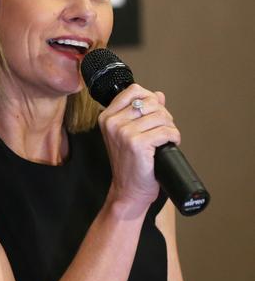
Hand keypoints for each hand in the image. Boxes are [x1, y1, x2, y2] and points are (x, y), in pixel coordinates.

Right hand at [98, 83, 180, 211]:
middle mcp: (112, 122)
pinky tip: (169, 144)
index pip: (133, 90)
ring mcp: (124, 132)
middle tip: (162, 129)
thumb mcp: (129, 133)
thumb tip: (158, 95)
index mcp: (107, 117)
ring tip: (165, 139)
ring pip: (161, 116)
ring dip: (170, 127)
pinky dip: (173, 137)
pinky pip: (165, 131)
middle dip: (163, 115)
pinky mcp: (137, 143)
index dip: (150, 98)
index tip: (154, 112)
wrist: (128, 189)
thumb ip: (141, 112)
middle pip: (150, 102)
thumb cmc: (129, 164)